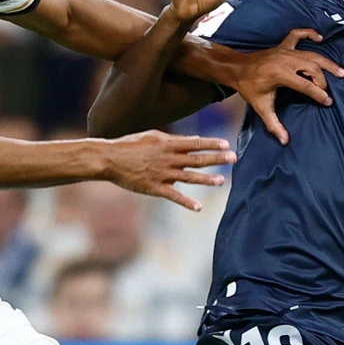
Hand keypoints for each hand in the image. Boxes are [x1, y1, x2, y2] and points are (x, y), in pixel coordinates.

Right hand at [100, 131, 237, 209]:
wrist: (109, 159)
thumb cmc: (130, 145)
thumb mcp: (152, 136)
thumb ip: (173, 140)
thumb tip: (192, 142)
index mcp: (168, 144)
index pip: (195, 143)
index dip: (211, 143)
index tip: (226, 144)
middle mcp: (168, 158)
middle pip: (197, 159)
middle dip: (217, 159)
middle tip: (234, 159)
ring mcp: (162, 174)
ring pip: (189, 177)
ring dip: (207, 180)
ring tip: (222, 181)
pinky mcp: (154, 188)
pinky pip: (174, 196)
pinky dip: (186, 202)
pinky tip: (199, 208)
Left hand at [228, 29, 343, 143]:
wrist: (237, 68)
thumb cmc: (249, 87)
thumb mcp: (261, 107)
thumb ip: (274, 124)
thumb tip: (284, 141)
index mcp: (280, 74)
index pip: (305, 85)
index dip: (318, 93)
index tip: (328, 101)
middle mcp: (286, 60)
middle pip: (312, 67)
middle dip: (323, 80)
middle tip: (328, 91)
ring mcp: (286, 50)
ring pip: (311, 54)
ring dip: (326, 62)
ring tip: (340, 71)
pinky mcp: (284, 45)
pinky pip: (298, 35)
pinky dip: (310, 33)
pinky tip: (320, 38)